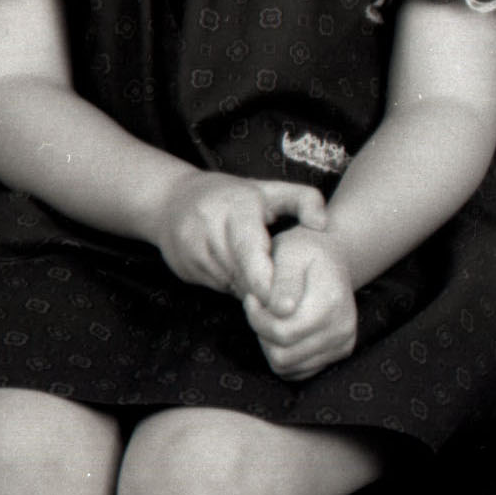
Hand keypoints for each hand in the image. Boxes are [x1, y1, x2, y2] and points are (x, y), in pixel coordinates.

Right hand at [152, 174, 330, 302]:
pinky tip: (237, 271)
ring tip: (261, 273)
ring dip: (249, 286)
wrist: (172, 200)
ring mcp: (190, 248)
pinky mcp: (183, 266)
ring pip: (230, 282)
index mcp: (235, 206)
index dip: (264, 277)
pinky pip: (216, 286)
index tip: (283, 304)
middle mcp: (208, 226)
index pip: (248, 248)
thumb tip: (323, 224)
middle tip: (283, 291)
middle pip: (241, 271)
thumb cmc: (234, 197)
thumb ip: (304, 201)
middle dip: (264, 285)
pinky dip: (232, 284)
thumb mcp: (270, 190)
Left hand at [248, 225, 360, 378]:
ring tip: (270, 316)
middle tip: (259, 306)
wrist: (330, 258)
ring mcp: (342, 344)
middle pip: (282, 355)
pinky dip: (282, 353)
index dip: (256, 318)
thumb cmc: (303, 252)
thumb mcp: (289, 253)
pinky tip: (282, 328)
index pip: (282, 333)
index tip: (251, 296)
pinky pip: (296, 371)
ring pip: (286, 366)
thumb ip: (283, 281)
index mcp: (332, 302)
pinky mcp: (337, 354)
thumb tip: (281, 310)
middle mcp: (343, 328)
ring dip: (269, 344)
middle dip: (261, 332)